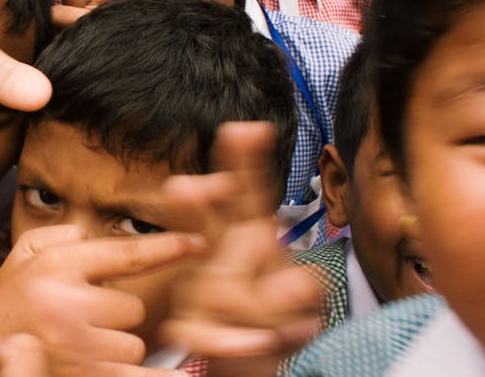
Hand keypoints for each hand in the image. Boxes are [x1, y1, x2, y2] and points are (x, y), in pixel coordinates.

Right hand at [0, 225, 205, 375]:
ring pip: (131, 345)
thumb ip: (57, 237)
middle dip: (114, 316)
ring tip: (77, 348)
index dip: (165, 248)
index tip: (198, 243)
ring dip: (113, 348)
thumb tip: (89, 231)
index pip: (124, 254)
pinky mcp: (82, 375)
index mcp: (57, 267)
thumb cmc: (0, 306)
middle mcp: (67, 304)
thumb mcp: (19, 258)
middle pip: (131, 308)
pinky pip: (133, 376)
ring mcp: (75, 346)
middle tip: (81, 321)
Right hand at [159, 123, 321, 372]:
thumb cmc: (274, 319)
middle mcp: (213, 256)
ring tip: (284, 322)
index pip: (246, 193)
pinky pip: (201, 332)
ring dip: (251, 305)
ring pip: (217, 288)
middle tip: (184, 186)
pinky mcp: (188, 326)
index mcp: (244, 235)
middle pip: (206, 224)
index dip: (246, 162)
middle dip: (194, 206)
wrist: (248, 358)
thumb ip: (297, 290)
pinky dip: (229, 341)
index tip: (248, 131)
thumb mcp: (297, 302)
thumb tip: (299, 283)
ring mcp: (196, 288)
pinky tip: (255, 344)